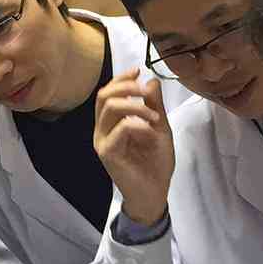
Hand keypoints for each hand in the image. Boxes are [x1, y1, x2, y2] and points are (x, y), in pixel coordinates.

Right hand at [93, 69, 174, 226]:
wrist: (155, 193)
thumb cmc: (156, 163)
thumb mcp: (160, 128)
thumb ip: (154, 105)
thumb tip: (151, 80)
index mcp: (110, 123)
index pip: (107, 93)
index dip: (121, 79)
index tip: (138, 70)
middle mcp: (102, 130)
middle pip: (104, 96)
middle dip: (127, 87)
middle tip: (147, 93)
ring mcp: (102, 142)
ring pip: (110, 108)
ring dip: (136, 106)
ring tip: (155, 117)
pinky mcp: (107, 153)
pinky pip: (120, 128)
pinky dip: (138, 124)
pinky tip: (150, 133)